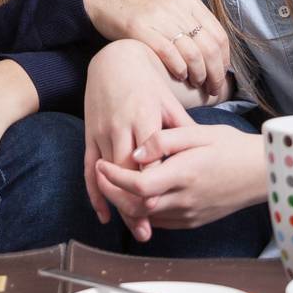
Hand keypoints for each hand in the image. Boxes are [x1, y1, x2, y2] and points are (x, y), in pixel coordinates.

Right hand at [81, 0, 230, 94]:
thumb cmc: (134, 0)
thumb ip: (188, 17)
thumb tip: (210, 47)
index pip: (218, 34)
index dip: (224, 60)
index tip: (221, 75)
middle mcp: (176, 6)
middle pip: (209, 47)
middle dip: (215, 74)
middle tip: (213, 89)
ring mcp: (158, 16)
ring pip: (192, 54)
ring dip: (199, 75)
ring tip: (197, 85)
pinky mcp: (139, 27)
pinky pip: (168, 53)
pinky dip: (179, 69)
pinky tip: (179, 76)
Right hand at [83, 40, 190, 241]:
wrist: (114, 61)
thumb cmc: (147, 83)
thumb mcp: (169, 103)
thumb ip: (183, 131)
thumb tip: (204, 157)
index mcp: (144, 118)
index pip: (149, 159)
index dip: (154, 185)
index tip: (163, 209)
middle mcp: (121, 126)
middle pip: (127, 173)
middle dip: (136, 203)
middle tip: (147, 232)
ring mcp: (103, 131)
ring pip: (109, 174)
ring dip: (120, 203)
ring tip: (134, 229)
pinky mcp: (90, 134)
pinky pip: (89, 168)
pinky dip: (95, 192)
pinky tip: (104, 214)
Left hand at [95, 121, 266, 230]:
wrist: (262, 172)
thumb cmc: (231, 146)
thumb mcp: (197, 133)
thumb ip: (163, 141)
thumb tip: (135, 153)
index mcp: (185, 174)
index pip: (139, 186)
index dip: (115, 178)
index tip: (101, 165)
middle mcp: (185, 199)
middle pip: (137, 206)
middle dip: (112, 192)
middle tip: (100, 174)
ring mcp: (190, 214)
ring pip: (147, 216)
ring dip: (126, 203)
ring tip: (113, 182)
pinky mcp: (194, 221)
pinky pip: (162, 220)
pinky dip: (144, 210)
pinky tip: (138, 194)